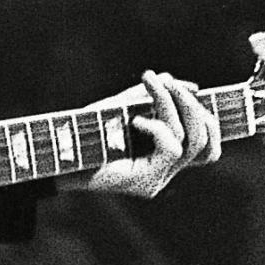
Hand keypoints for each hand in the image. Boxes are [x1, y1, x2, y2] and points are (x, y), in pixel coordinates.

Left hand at [77, 70, 221, 197]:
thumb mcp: (124, 107)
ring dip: (174, 106)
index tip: (194, 91)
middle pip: (204, 139)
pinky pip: (170, 150)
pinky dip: (158, 127)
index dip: (211, 120)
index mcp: (163, 159)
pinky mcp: (144, 183)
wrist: (52, 158)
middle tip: (168, 82)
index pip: (209, 148)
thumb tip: (191, 86)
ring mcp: (157, 180)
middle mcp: (165, 173)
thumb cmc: (84, 132)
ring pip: (190, 141)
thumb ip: (155, 97)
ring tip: (155, 88)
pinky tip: (135, 119)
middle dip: (191, 104)